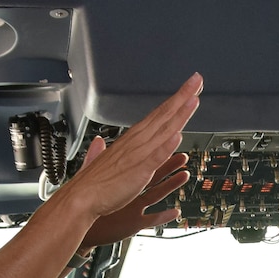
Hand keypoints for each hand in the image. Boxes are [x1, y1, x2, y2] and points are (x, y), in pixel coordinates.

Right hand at [60, 74, 201, 224]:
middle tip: (196, 80)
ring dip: (179, 115)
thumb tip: (105, 141)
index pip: (158, 114)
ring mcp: (138, 155)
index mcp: (132, 139)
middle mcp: (137, 142)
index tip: (189, 88)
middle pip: (163, 115)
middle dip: (182, 97)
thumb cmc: (95, 182)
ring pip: (163, 131)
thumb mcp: (109, 160)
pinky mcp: (138, 171)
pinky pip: (154, 157)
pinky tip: (177, 136)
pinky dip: (165, 146)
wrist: (81, 197)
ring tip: (193, 99)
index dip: (175, 100)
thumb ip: (117, 149)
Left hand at [80, 150, 191, 247]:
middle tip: (183, 156)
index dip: (153, 151)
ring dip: (171, 185)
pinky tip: (175, 212)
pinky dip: (163, 216)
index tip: (164, 140)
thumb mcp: (92, 175)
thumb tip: (98, 140)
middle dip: (169, 165)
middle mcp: (130, 193)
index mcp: (123, 179)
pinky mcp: (133, 222)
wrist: (79, 221)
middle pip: (154, 176)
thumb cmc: (85, 202)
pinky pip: (152, 219)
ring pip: (156, 194)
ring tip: (184, 176)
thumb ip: (97, 157)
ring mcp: (133, 208)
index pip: (141, 162)